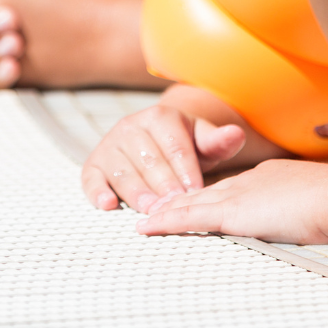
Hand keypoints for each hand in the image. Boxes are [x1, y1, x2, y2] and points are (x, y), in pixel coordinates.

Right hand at [81, 103, 245, 213]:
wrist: (155, 140)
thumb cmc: (184, 147)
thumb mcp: (202, 142)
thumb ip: (218, 141)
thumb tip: (236, 134)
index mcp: (160, 117)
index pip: (175, 147)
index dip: (186, 171)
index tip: (197, 192)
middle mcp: (131, 126)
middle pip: (149, 160)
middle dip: (163, 186)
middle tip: (175, 207)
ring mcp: (110, 144)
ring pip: (123, 170)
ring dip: (136, 192)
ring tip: (150, 210)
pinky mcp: (94, 163)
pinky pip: (91, 177)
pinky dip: (97, 192)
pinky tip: (108, 206)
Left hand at [136, 158, 327, 244]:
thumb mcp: (316, 200)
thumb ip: (302, 205)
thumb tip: (307, 215)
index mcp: (268, 177)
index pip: (231, 187)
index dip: (210, 192)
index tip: (195, 197)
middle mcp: (248, 181)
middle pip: (206, 191)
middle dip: (180, 197)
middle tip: (156, 203)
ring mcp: (238, 195)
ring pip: (192, 202)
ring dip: (166, 210)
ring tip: (144, 216)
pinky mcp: (232, 213)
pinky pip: (190, 217)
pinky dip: (166, 222)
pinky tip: (147, 226)